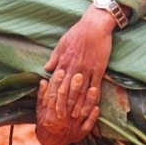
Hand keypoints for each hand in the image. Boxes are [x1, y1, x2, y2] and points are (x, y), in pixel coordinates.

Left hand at [34, 4, 115, 144]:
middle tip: (62, 119)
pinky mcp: (98, 68)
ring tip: (76, 117)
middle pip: (66, 91)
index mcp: (63, 62)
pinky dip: (93, 97)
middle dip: (63, 106)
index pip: (55, 83)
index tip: (50, 108)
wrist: (94, 25)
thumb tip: (46, 69)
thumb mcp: (61, 43)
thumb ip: (54, 57)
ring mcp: (86, 69)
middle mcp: (73, 68)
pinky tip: (92, 105)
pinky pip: (95, 85)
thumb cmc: (77, 33)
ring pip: (80, 91)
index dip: (52, 97)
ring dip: (77, 105)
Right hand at [35, 70, 99, 144]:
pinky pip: (88, 125)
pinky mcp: (81, 133)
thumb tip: (43, 81)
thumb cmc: (45, 121)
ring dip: (88, 101)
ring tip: (93, 89)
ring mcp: (73, 126)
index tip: (61, 71)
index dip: (57, 83)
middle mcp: (62, 119)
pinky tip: (98, 107)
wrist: (51, 141)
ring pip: (81, 113)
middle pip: (69, 102)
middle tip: (79, 75)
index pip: (54, 96)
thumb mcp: (40, 109)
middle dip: (74, 89)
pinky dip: (93, 117)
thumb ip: (42, 95)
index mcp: (51, 112)